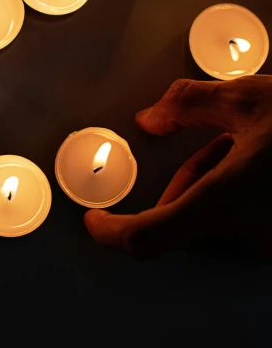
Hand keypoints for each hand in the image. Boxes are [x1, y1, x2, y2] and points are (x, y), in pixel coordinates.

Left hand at [85, 77, 271, 259]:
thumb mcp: (246, 99)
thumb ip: (189, 105)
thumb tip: (149, 118)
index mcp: (225, 203)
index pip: (148, 237)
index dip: (112, 232)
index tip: (94, 221)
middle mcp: (248, 237)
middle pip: (184, 214)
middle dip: (188, 176)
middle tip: (222, 142)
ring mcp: (269, 247)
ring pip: (212, 217)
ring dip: (214, 183)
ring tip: (249, 147)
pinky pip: (240, 224)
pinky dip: (236, 196)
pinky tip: (258, 167)